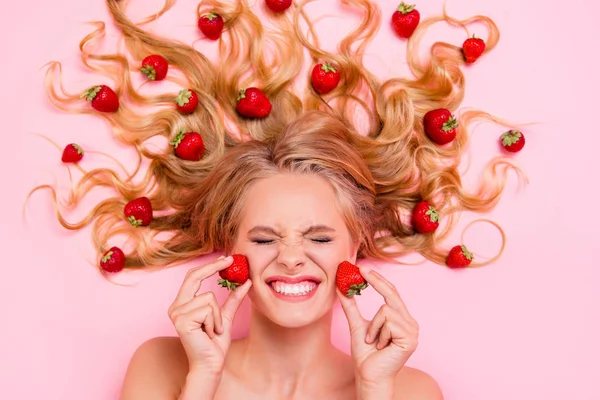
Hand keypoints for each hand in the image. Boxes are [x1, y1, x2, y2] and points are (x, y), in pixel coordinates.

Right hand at [168, 256, 251, 374]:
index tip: (225, 259)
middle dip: (213, 267)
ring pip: (209, 298)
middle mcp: (176, 307)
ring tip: (212, 330)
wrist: (211, 364)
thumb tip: (246, 282)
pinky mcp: (182, 320)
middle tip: (230, 260)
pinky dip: (214, 321)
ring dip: (217, 316)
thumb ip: (233, 299)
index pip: (192, 277)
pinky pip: (208, 309)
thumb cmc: (215, 344)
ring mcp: (177, 313)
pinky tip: (208, 333)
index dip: (208, 266)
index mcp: (183, 304)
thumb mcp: (226, 316)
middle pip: (194, 277)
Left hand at [338, 267, 417, 384]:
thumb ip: (351, 306)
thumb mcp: (356, 324)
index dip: (378, 279)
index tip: (364, 268)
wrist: (368, 374)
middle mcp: (410, 322)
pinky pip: (389, 322)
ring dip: (373, 326)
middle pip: (392, 295)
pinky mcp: (410, 339)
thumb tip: (342, 288)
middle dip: (376, 281)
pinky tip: (380, 346)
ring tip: (373, 341)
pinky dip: (378, 333)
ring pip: (386, 309)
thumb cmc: (365, 353)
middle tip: (361, 270)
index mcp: (400, 318)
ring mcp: (412, 330)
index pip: (392, 293)